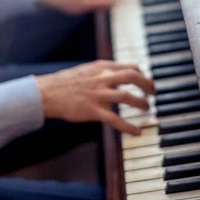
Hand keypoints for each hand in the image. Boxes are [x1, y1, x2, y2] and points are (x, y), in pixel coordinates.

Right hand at [35, 60, 154, 135]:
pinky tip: (137, 132)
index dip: (143, 75)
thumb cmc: (65, 82)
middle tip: (153, 94)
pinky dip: (129, 127)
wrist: (47, 93)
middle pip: (134, 77)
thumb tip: (118, 74)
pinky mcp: (93, 110)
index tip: (146, 82)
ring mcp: (98, 94)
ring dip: (141, 103)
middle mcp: (102, 78)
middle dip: (148, 85)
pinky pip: (115, 119)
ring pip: (128, 97)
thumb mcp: (86, 70)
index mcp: (102, 67)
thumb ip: (103, 71)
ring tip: (147, 109)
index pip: (130, 67)